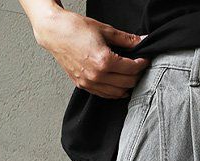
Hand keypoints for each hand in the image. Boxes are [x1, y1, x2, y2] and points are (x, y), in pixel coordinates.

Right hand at [31, 7, 150, 98]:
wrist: (54, 32)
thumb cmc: (75, 28)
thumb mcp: (104, 30)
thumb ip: (125, 39)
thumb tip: (142, 41)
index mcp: (104, 61)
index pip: (131, 69)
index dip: (142, 64)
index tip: (145, 60)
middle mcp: (97, 76)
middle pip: (127, 83)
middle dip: (136, 75)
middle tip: (139, 68)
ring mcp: (89, 83)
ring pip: (117, 93)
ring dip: (127, 86)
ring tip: (130, 76)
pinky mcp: (83, 85)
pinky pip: (104, 94)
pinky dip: (114, 91)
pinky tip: (118, 84)